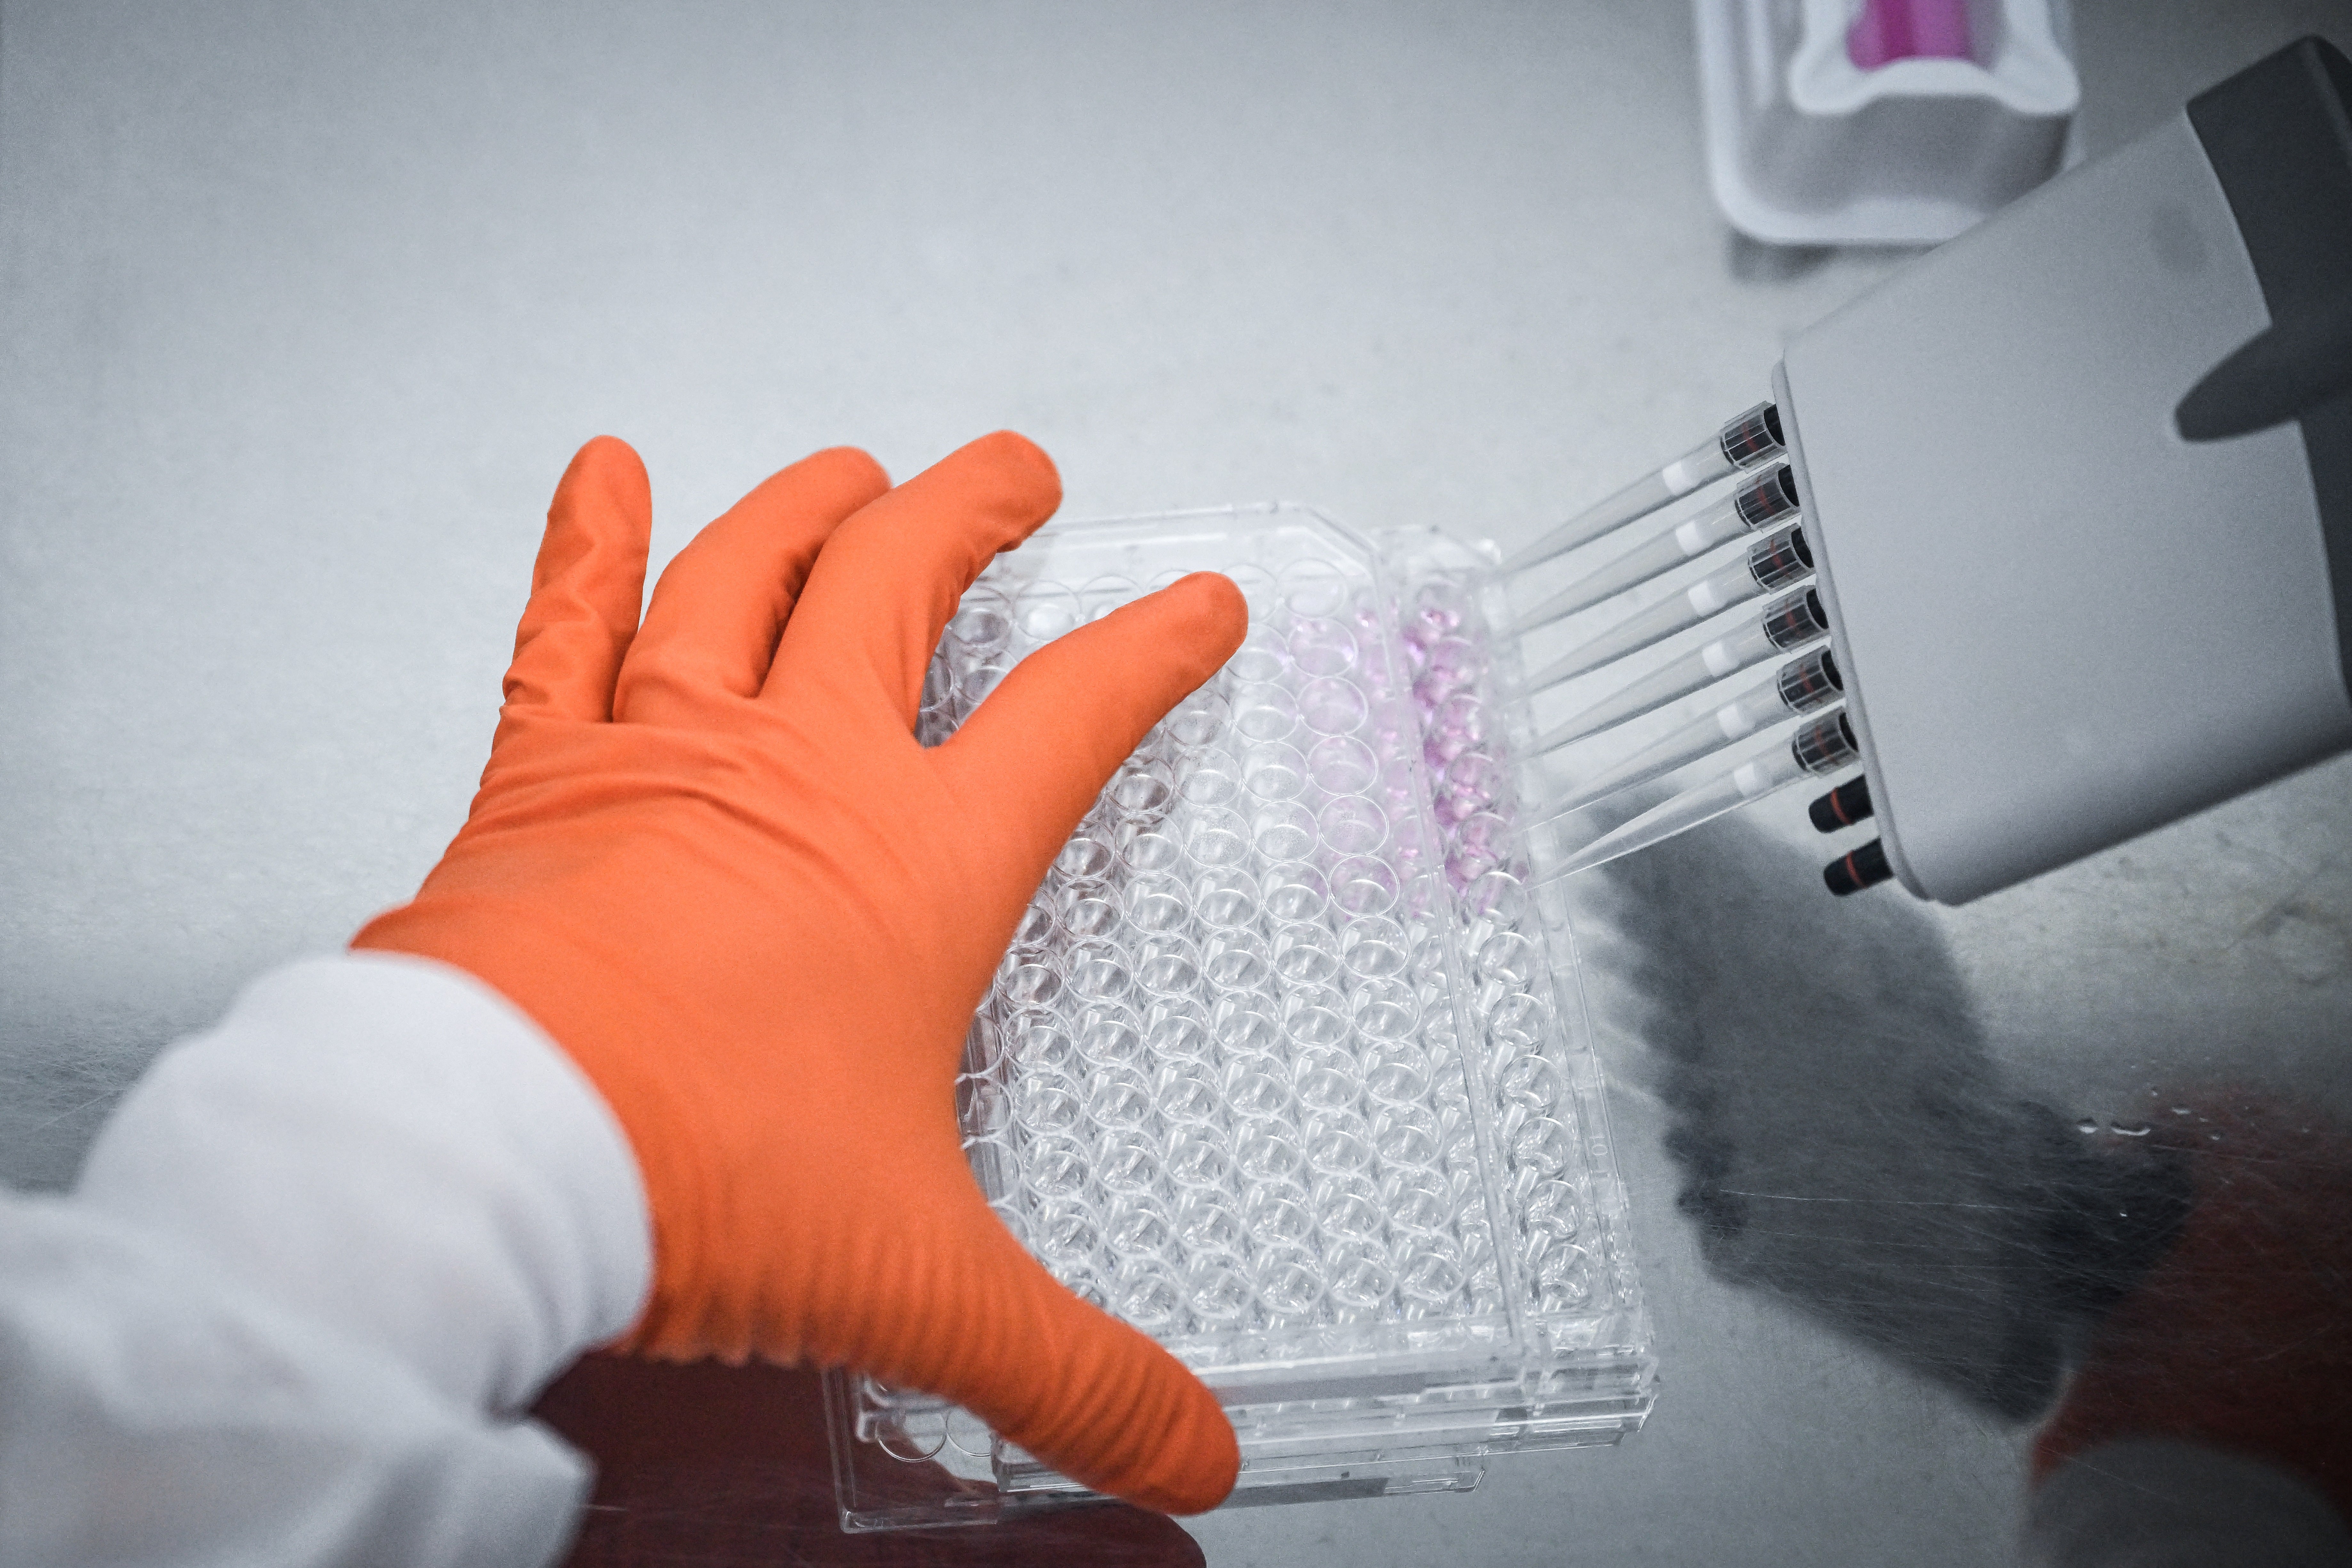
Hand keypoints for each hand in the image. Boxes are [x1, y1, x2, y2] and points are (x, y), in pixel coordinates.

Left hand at [356, 431, 1245, 1511]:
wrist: (491, 1159)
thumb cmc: (696, 1178)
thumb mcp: (917, 1285)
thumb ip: (1068, 1369)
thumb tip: (1192, 1457)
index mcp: (914, 866)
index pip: (1073, 718)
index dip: (1151, 652)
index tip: (1197, 607)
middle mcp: (798, 772)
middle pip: (904, 586)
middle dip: (971, 514)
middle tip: (1012, 475)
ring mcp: (663, 750)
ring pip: (752, 572)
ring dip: (811, 507)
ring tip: (852, 468)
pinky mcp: (542, 770)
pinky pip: (565, 621)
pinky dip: (584, 538)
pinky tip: (601, 470)